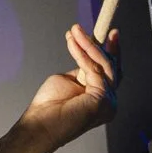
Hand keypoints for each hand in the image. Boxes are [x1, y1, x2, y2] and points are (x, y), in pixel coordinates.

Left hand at [20, 24, 119, 152]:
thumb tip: (88, 57)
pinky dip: (83, 54)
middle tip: (99, 27)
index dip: (110, 52)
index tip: (109, 34)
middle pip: (112, 67)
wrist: (39, 125)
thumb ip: (82, 71)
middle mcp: (108, 101)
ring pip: (104, 66)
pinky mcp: (102, 100)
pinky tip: (72, 43)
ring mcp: (108, 102)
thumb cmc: (49, 107)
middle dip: (103, 45)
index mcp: (101, 98)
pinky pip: (94, 70)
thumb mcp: (68, 80)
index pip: (110, 72)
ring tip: (74, 31)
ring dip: (88, 45)